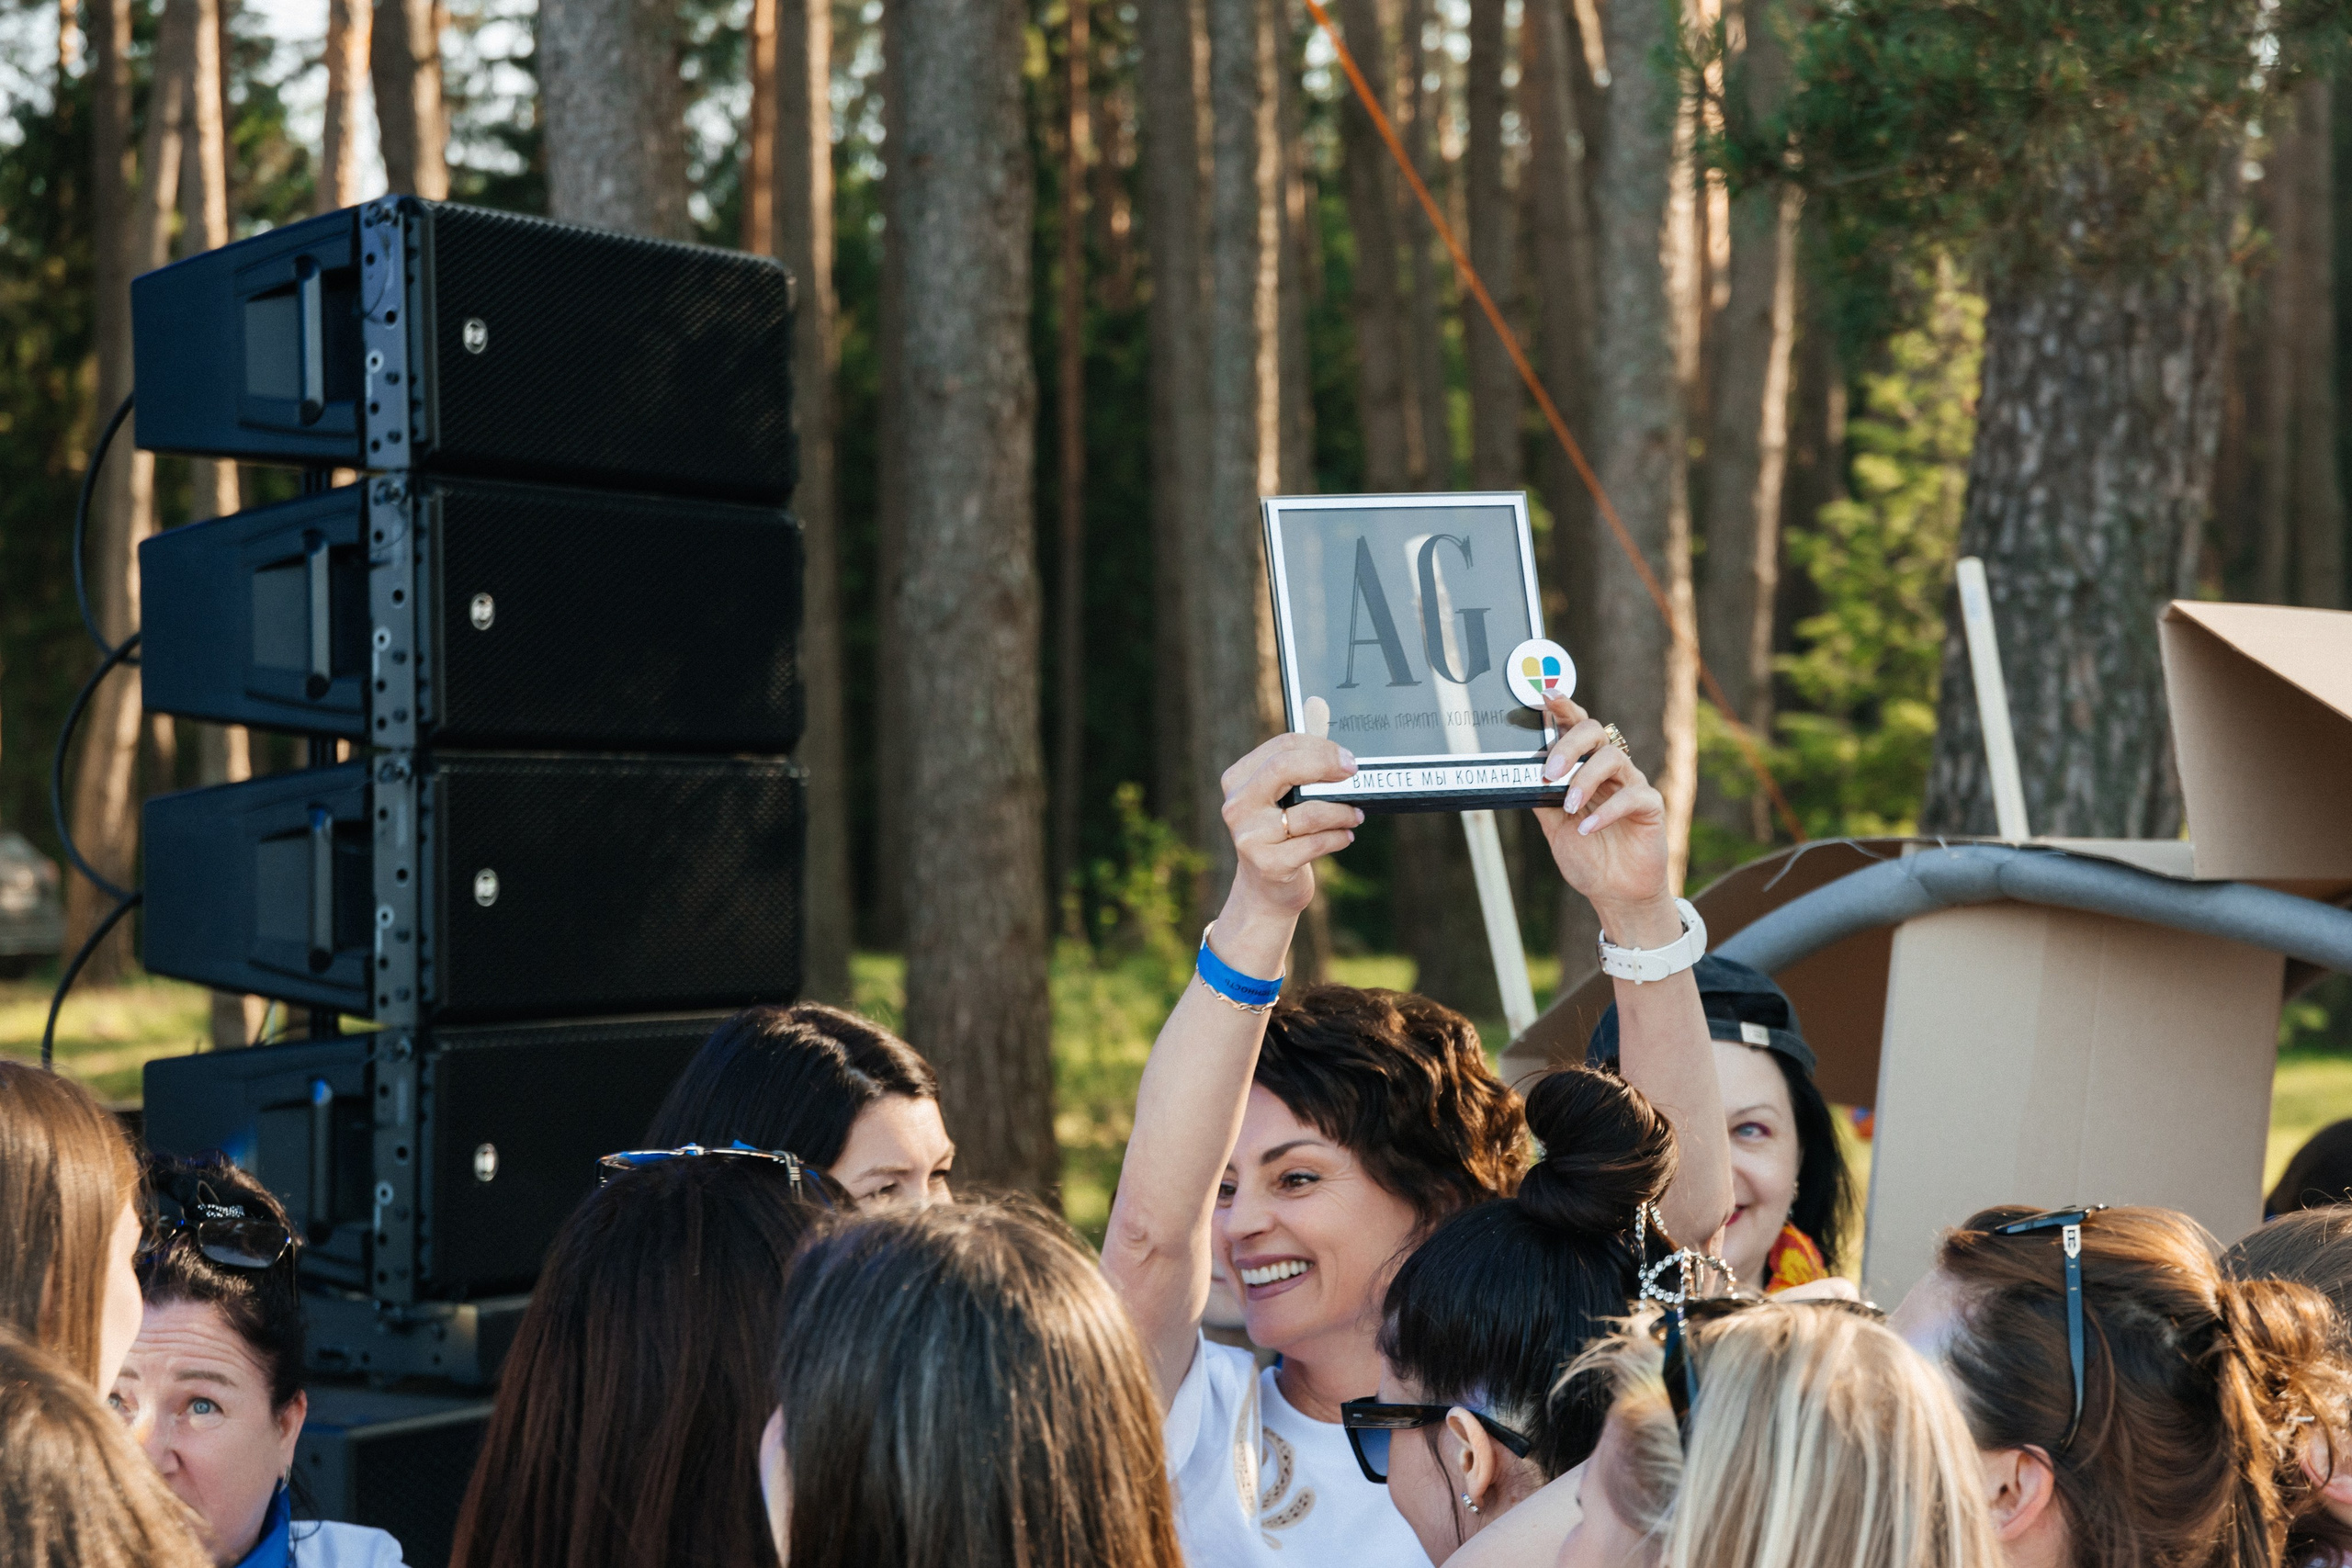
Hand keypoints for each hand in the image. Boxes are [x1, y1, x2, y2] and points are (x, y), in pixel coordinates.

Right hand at [1216, 734, 1362, 925]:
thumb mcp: (1278, 802)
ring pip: (1309, 812)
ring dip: (1342, 812)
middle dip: (1326, 765)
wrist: (1265, 891)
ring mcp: (1250, 837)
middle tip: (1353, 772)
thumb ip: (1299, 777)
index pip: (1280, 747)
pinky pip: (1315, 843)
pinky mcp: (1268, 865)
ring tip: (1354, 815)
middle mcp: (1237, 806)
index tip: (1345, 757)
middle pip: (1283, 767)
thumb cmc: (1280, 837)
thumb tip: (1342, 760)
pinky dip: (1338, 837)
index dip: (1319, 746)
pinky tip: (1345, 837)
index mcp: (1237, 780)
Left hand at [1532, 694, 1676, 941]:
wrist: (1615, 894)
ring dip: (1585, 779)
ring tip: (1568, 807)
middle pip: (1595, 732)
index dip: (1564, 707)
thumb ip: (1541, 799)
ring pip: (1613, 758)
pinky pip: (1631, 796)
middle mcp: (1610, 769)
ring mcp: (1631, 784)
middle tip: (1549, 772)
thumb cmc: (1587, 857)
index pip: (1576, 727)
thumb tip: (1518, 775)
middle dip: (1569, 744)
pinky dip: (1605, 811)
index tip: (1545, 694)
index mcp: (1585, 767)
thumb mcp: (1553, 827)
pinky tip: (1586, 828)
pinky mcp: (1650, 806)